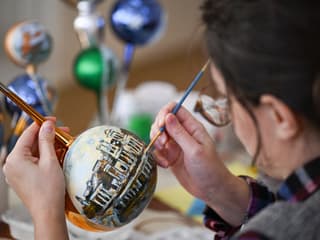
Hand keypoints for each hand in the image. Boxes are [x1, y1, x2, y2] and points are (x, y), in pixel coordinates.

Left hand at [3, 120, 68, 238]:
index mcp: (15, 158)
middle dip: (47, 136)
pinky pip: (33, 161)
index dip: (42, 124)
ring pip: (32, 152)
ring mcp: (16, 172)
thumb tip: (47, 125)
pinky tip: (57, 153)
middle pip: (30, 143)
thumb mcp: (50, 161)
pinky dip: (44, 156)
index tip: (53, 119)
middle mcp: (12, 164)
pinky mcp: (22, 178)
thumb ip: (47, 140)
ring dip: (47, 146)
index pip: (28, 134)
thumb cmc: (49, 189)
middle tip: (63, 131)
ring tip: (63, 143)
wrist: (48, 212)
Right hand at [150, 102, 249, 224]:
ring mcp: (175, 144)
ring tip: (165, 158)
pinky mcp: (170, 156)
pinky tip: (165, 165)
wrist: (211, 190)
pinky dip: (157, 157)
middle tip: (163, 144)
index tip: (161, 126)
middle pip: (162, 121)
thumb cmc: (209, 169)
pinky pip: (157, 151)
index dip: (164, 113)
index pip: (175, 109)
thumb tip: (168, 116)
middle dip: (158, 131)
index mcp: (192, 127)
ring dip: (157, 145)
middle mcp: (182, 133)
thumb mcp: (194, 150)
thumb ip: (180, 133)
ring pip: (157, 136)